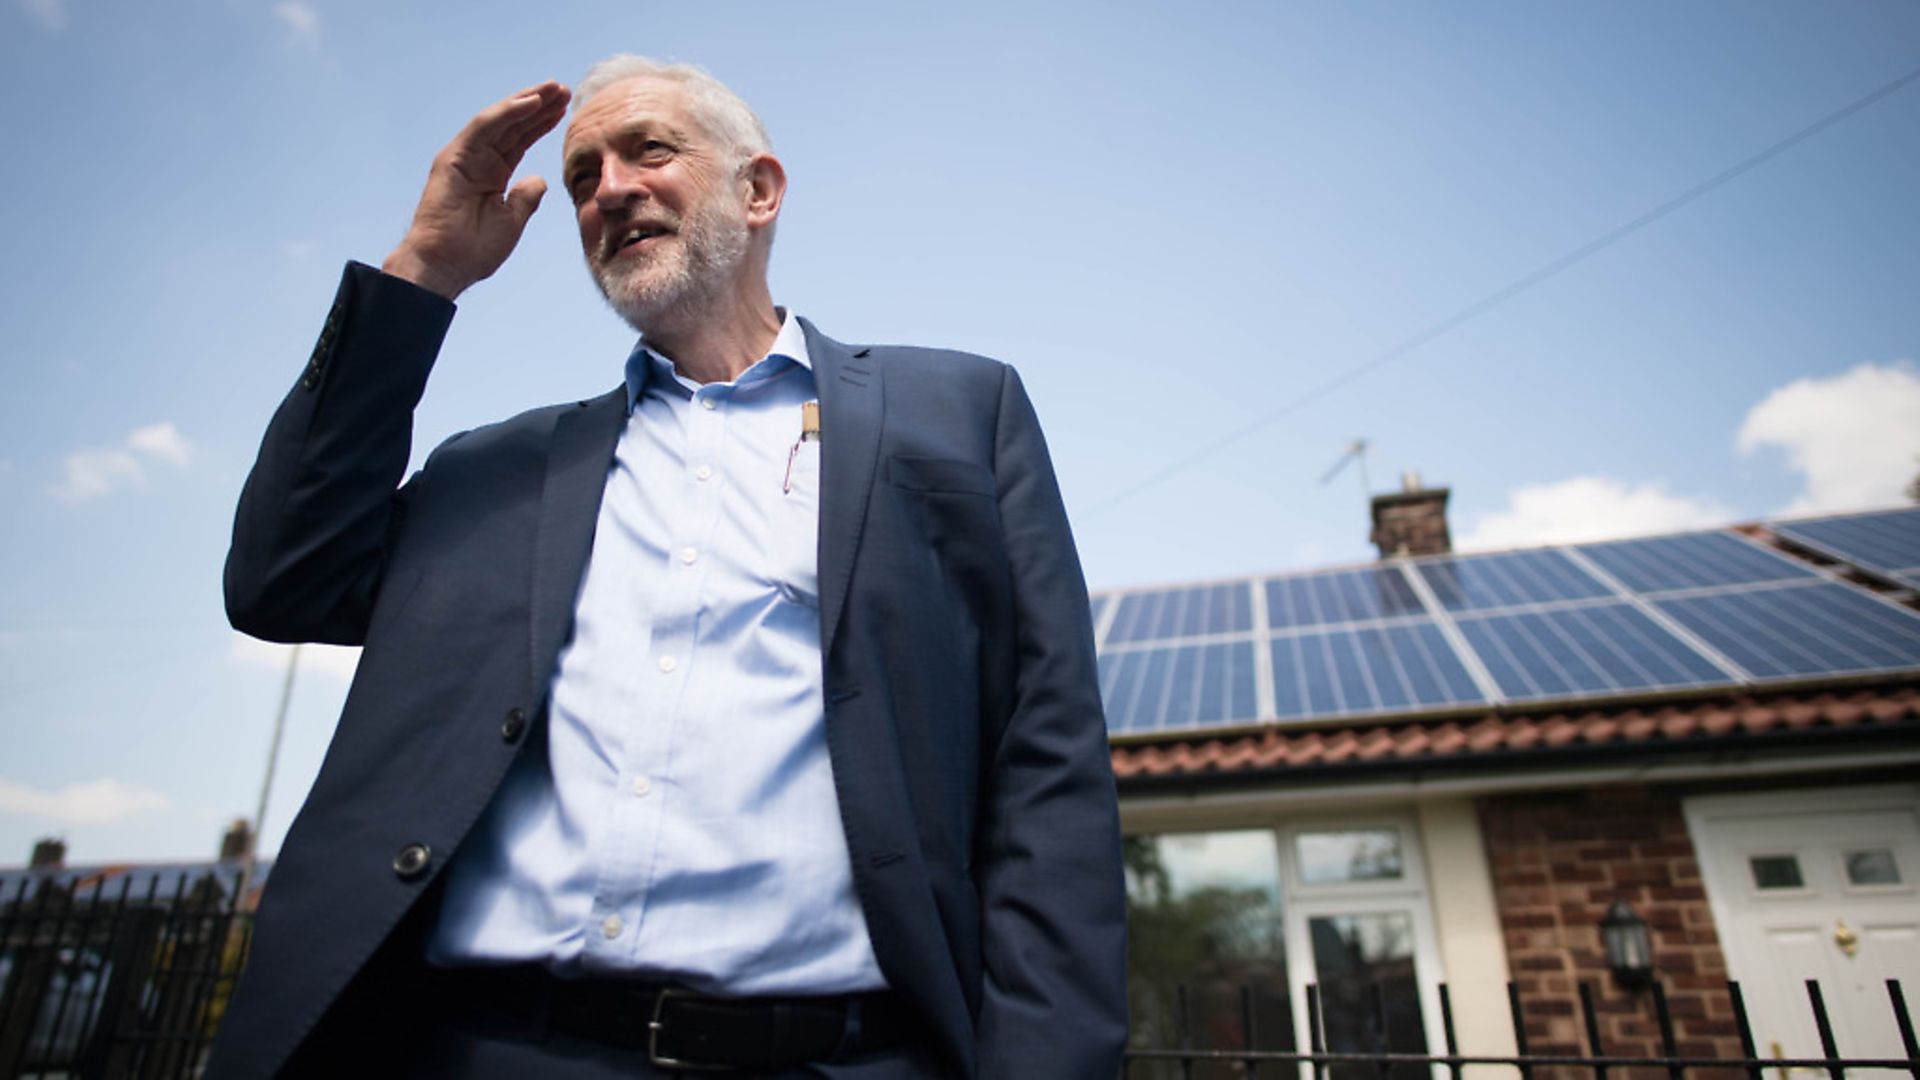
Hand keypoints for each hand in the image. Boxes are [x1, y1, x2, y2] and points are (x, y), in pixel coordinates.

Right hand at [383, 81, 571, 299]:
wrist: (445, 265)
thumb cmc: (474, 250)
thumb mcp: (512, 220)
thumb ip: (525, 197)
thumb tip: (539, 179)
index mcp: (492, 175)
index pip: (520, 141)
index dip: (541, 124)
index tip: (565, 109)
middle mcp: (478, 160)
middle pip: (512, 126)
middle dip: (538, 107)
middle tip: (563, 89)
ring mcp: (465, 156)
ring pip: (500, 120)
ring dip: (526, 102)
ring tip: (552, 89)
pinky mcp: (453, 157)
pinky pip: (484, 127)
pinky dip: (507, 113)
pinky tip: (530, 102)